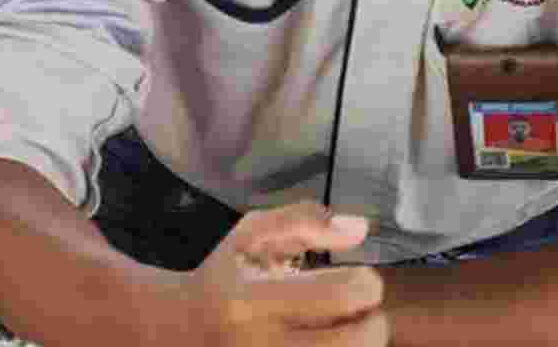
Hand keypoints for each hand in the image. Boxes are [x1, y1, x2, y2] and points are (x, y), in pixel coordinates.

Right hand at [154, 200, 383, 345]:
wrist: (184, 328)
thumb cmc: (225, 277)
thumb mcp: (251, 234)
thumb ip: (303, 221)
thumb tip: (359, 229)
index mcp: (252, 299)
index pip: (339, 294)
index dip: (366, 283)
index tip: (361, 278)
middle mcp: (262, 345)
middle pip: (357, 343)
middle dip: (373, 322)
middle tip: (361, 311)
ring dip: (363, 344)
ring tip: (347, 330)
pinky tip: (330, 341)